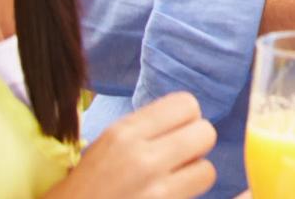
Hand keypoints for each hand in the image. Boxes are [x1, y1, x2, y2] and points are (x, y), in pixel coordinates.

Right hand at [50, 91, 216, 198]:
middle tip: (178, 157)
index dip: (187, 119)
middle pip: (205, 132)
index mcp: (123, 133)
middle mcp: (140, 158)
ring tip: (174, 180)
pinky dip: (188, 194)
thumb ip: (146, 128)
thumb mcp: (108, 144)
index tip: (175, 132)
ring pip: (207, 169)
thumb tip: (189, 117)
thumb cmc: (87, 185)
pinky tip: (168, 195)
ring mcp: (153, 189)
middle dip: (196, 145)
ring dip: (194, 175)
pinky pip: (197, 194)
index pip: (186, 104)